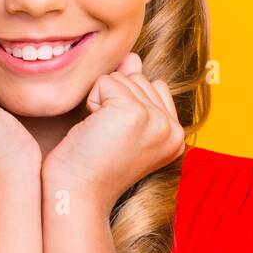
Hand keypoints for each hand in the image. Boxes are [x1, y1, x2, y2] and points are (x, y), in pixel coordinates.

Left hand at [44, 52, 185, 208]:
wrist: (76, 195)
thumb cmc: (92, 165)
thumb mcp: (120, 125)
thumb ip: (134, 90)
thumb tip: (134, 57)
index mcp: (176, 136)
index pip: (153, 86)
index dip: (124, 104)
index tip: (116, 139)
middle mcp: (173, 129)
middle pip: (137, 79)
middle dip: (113, 102)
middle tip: (106, 139)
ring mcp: (156, 120)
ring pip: (121, 78)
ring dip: (101, 103)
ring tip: (100, 136)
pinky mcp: (133, 113)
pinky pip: (104, 81)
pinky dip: (90, 102)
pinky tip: (92, 131)